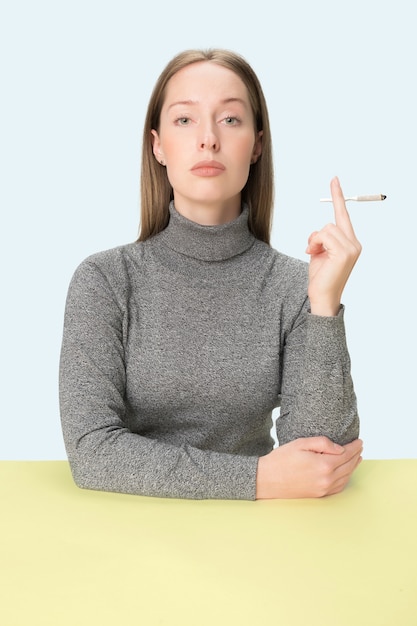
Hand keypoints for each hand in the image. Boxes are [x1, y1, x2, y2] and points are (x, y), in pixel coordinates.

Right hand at [256, 436, 362, 498]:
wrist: (266, 480)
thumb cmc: (281, 460)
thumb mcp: (301, 444)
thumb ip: (322, 443)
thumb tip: (340, 449)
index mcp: (323, 465)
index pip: (346, 454)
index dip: (354, 447)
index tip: (359, 441)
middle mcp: (326, 479)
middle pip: (349, 466)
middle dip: (356, 455)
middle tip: (360, 447)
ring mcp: (323, 489)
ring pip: (345, 478)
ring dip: (353, 467)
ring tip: (356, 458)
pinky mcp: (318, 495)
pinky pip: (338, 487)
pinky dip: (345, 479)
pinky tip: (346, 473)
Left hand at [306, 176, 361, 315]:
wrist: (322, 297)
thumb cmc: (321, 277)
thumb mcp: (320, 253)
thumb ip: (322, 239)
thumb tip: (318, 232)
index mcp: (350, 243)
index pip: (344, 216)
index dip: (338, 197)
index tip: (334, 180)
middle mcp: (354, 244)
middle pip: (332, 222)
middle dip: (317, 236)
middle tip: (312, 250)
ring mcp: (351, 248)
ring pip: (326, 228)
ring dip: (315, 241)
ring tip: (314, 255)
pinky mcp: (344, 253)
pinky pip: (324, 235)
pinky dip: (315, 243)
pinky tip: (314, 255)